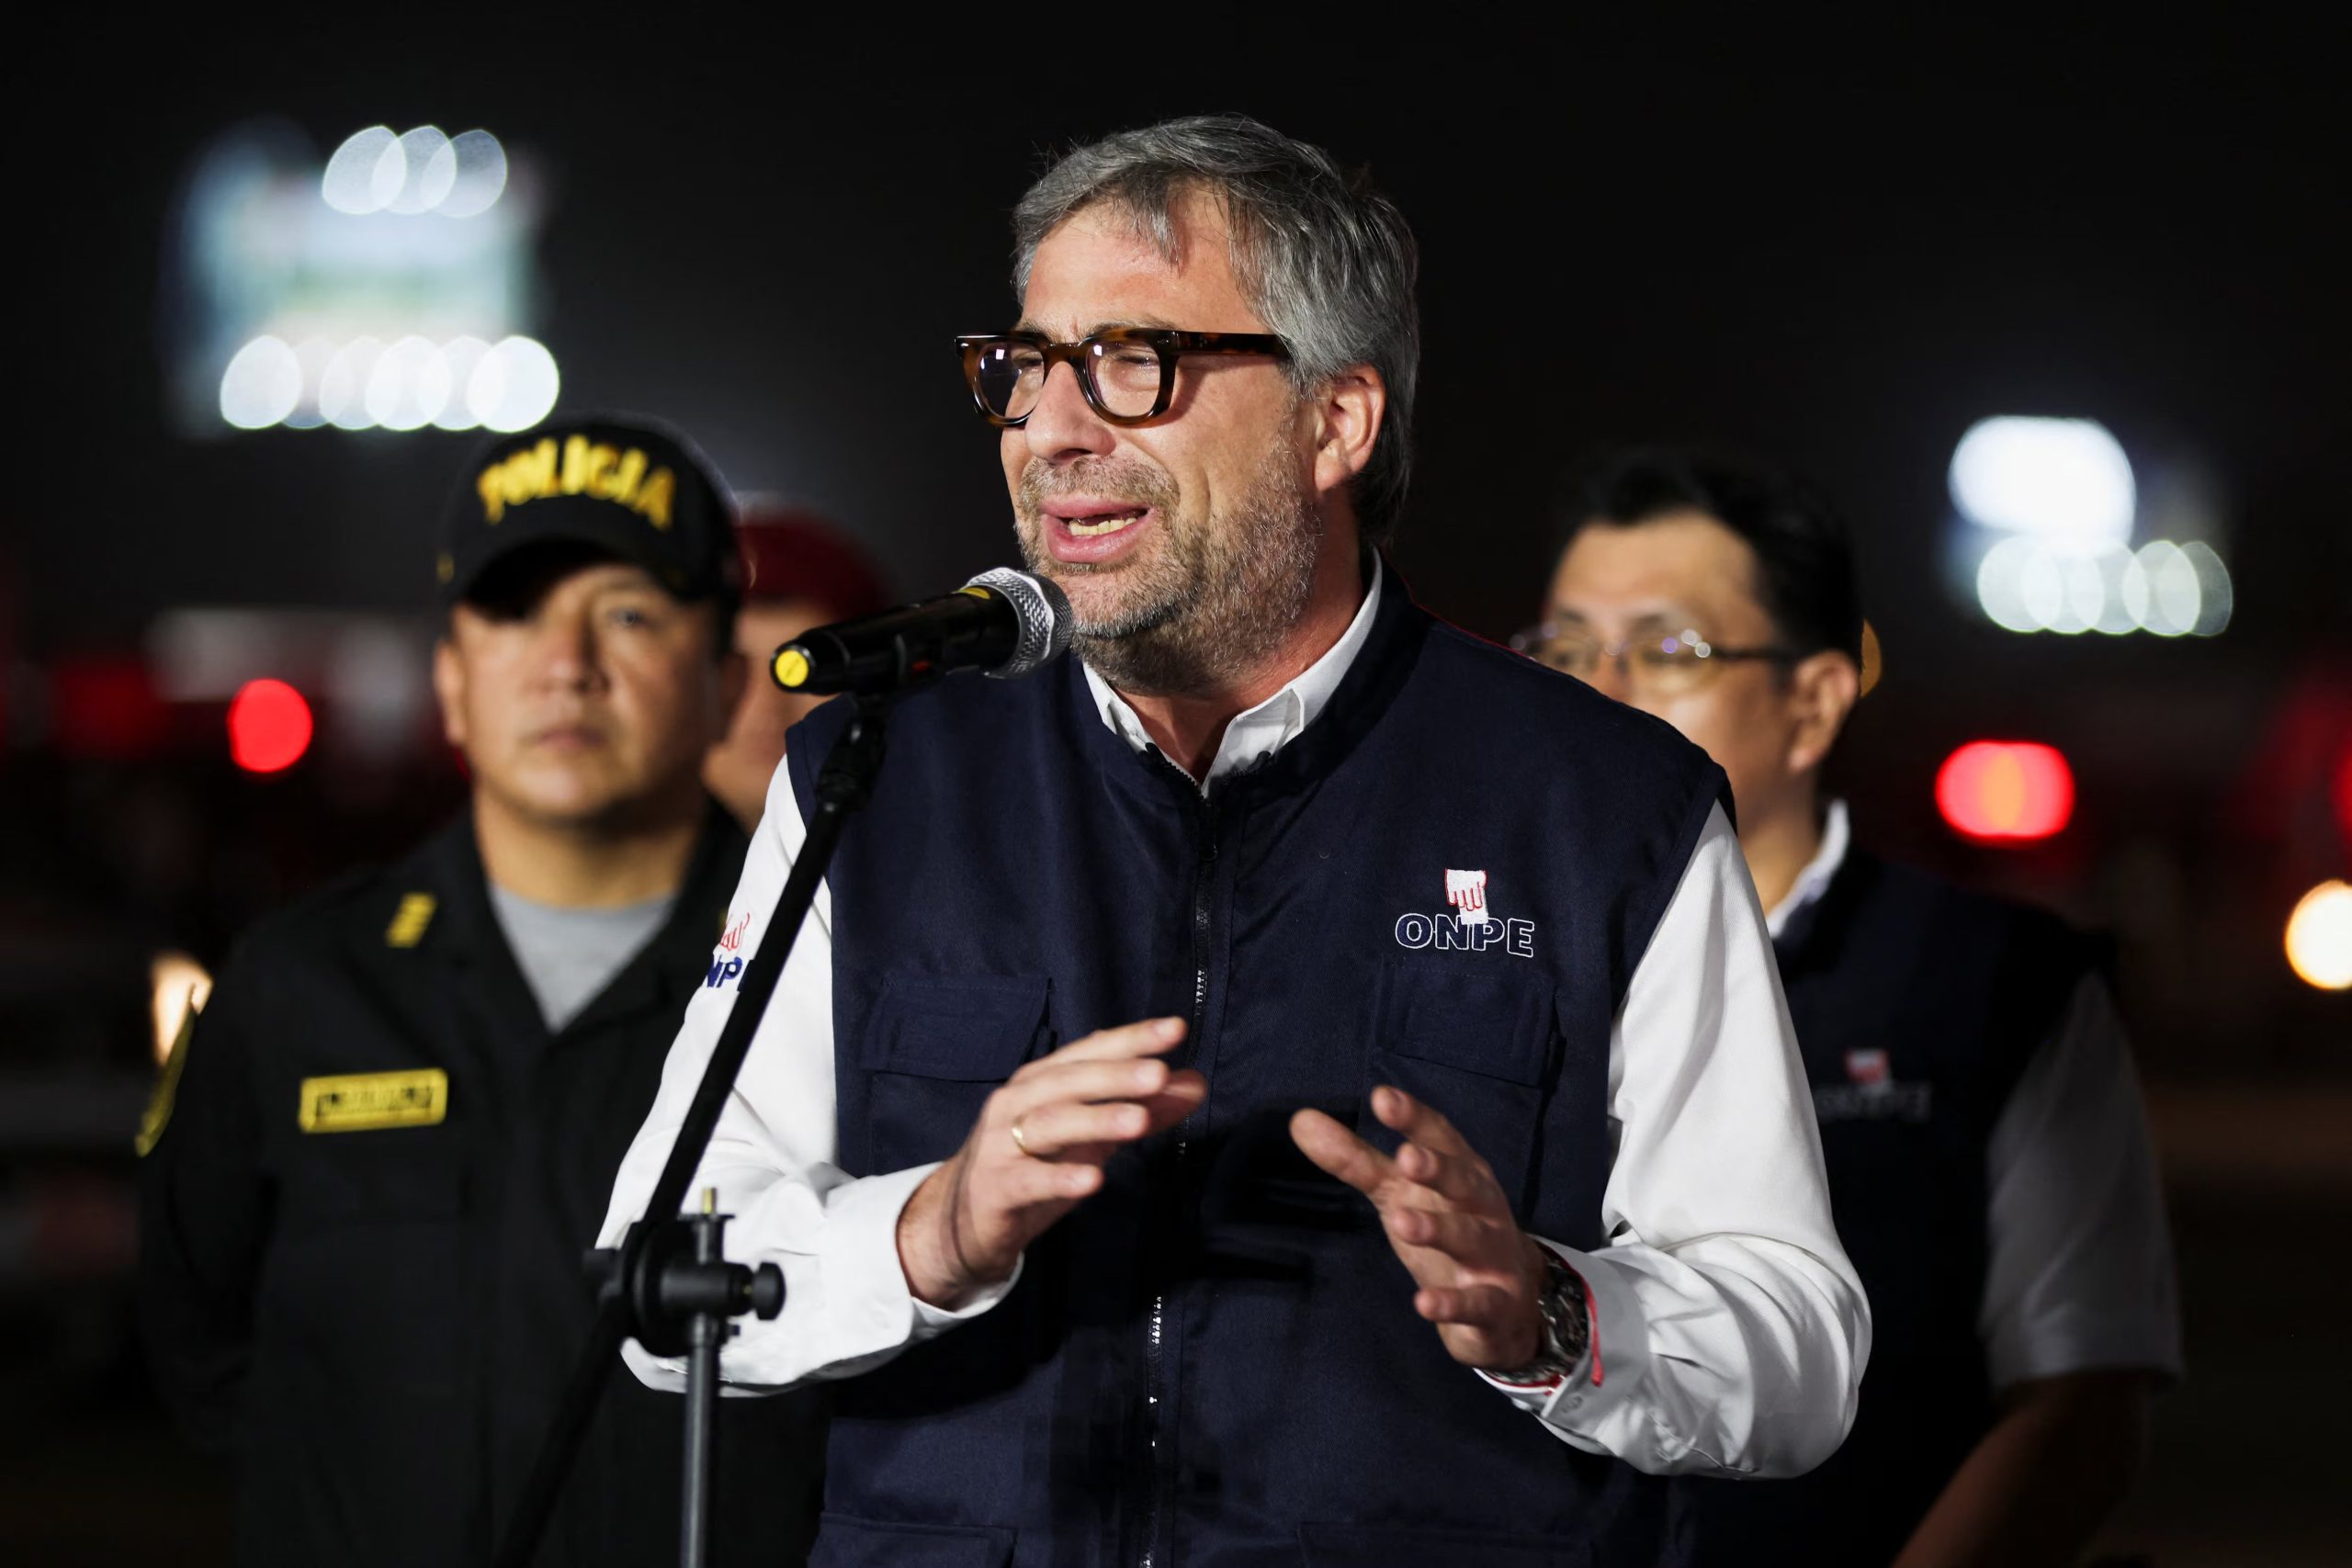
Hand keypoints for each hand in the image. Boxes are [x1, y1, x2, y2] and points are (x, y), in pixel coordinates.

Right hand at [897, 1017, 1205, 1308]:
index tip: (1174, 1030)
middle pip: (1069, 1081)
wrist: (964, 1221)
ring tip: (1137, 1122)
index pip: (1090, 1052)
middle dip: (1116, 1075)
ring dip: (1095, 1120)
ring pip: (1051, 1124)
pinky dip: (1060, 1178)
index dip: (1131, 1040)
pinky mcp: (996, 1188)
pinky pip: (1030, 1180)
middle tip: (1159, 1074)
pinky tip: (1093, 1179)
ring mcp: (1002, 1144)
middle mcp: (1018, 1102)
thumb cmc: (1034, 1166)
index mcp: (1042, 1081)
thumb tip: (1195, 1083)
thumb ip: (1144, 1110)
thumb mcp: (1092, 1138)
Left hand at [1290, 1085, 1546, 1369]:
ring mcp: (1493, 1254)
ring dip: (1439, 1230)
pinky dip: (1454, 1303)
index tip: (1383, 1098)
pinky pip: (1478, 1303)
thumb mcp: (1398, 1192)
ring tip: (1401, 1222)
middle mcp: (1481, 1206)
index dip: (1414, 1118)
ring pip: (1470, 1238)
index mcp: (1459, 1171)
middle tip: (1407, 1159)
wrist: (1507, 1303)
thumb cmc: (1447, 1226)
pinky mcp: (1495, 1303)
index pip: (1439, 1137)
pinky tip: (1424, 1303)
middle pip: (1463, 1182)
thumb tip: (1300, 1119)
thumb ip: (1355, 1159)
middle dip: (1439, 1169)